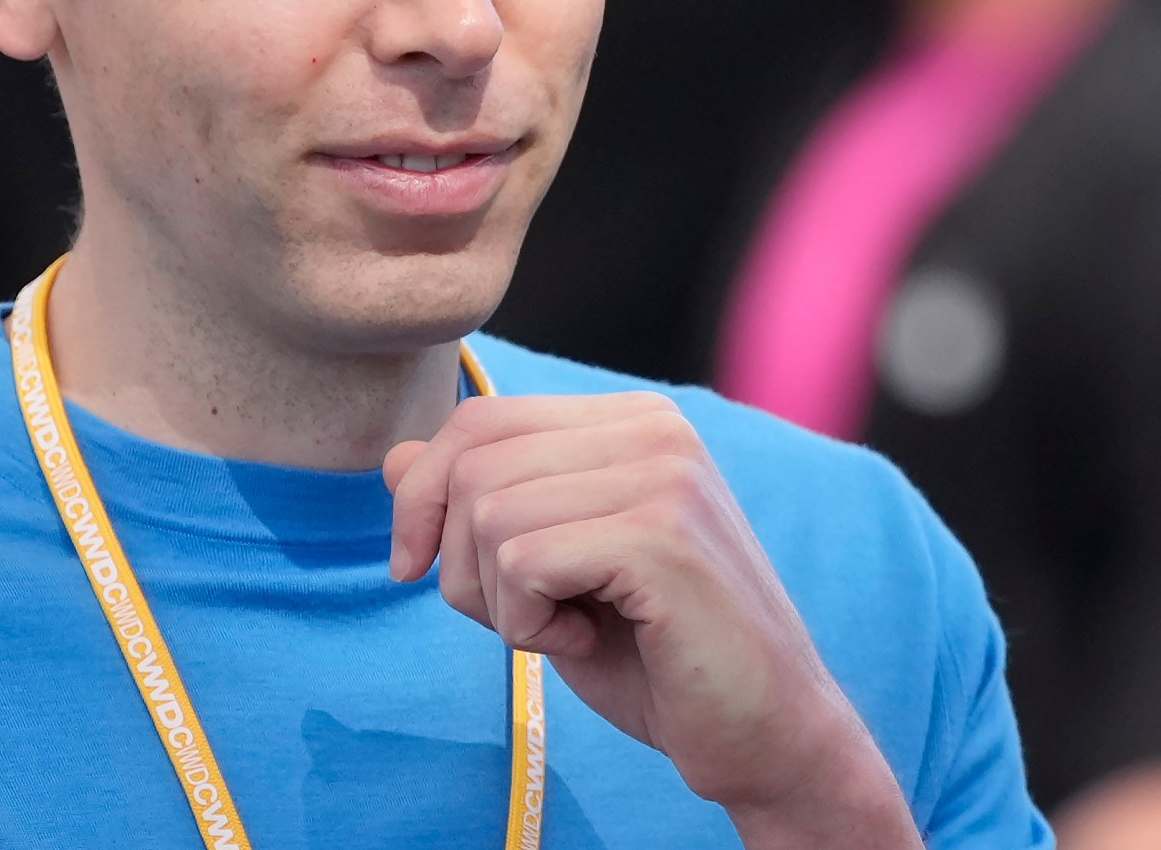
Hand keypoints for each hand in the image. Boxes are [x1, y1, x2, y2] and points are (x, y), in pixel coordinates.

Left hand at [384, 391, 918, 846]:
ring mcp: (662, 475)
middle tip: (522, 618)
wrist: (767, 739)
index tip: (417, 568)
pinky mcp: (661, 535)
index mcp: (631, 422)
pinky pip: (521, 562)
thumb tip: (393, 458)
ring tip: (569, 629)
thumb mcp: (549, 575)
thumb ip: (480, 508)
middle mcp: (652, 428)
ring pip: (488, 514)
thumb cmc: (657, 660)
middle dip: (458, 559)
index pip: (479, 420)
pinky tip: (589, 640)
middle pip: (472, 463)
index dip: (424, 496)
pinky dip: (528, 622)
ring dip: (498, 601)